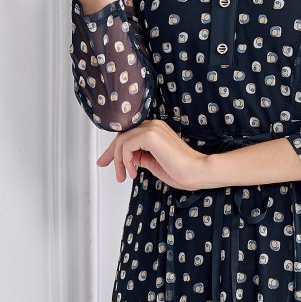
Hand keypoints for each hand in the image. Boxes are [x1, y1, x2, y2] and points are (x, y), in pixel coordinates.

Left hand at [97, 120, 212, 190]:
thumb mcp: (153, 164)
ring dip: (119, 161)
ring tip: (124, 176)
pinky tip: (133, 172)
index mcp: (155, 130)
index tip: (106, 161)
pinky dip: (125, 160)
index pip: (128, 135)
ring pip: (122, 141)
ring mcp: (152, 129)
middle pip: (122, 135)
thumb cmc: (182, 171)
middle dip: (110, 153)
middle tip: (103, 165)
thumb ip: (141, 158)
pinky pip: (127, 146)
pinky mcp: (151, 136)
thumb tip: (130, 158)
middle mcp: (153, 125)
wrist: (197, 172)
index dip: (114, 149)